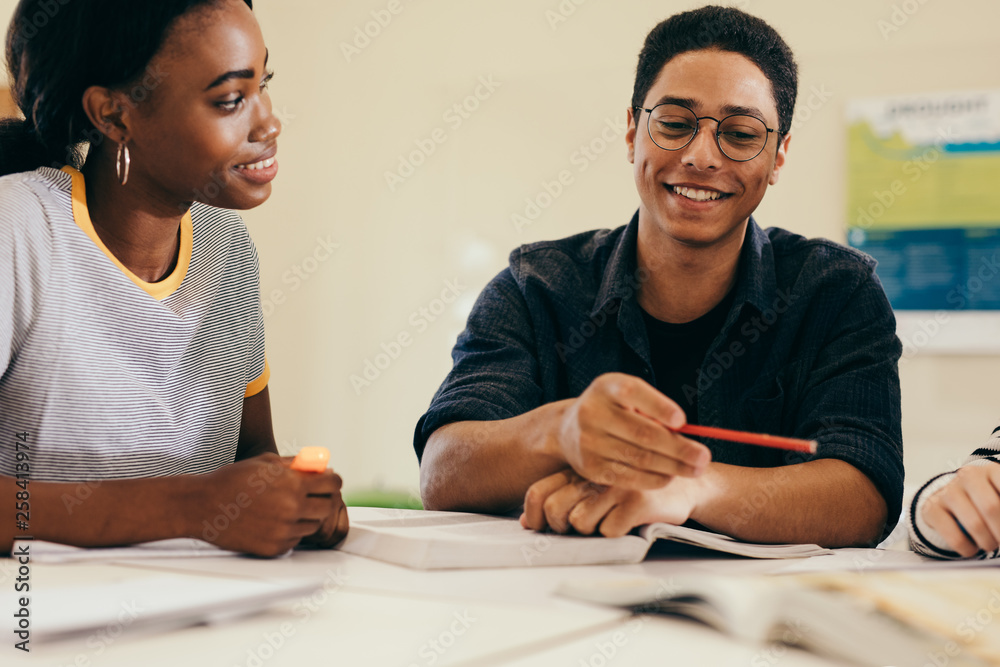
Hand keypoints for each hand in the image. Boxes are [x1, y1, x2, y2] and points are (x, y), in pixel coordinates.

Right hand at [197, 453, 345, 556]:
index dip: (331, 480)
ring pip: (313, 525)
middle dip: (321, 499)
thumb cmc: (233, 480)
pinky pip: (295, 540)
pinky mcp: (274, 548)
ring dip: (306, 517)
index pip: (334, 484)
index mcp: (294, 484)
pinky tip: (271, 521)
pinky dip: (289, 532)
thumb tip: (321, 466)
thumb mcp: (267, 462)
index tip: (326, 482)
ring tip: (283, 507)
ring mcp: (284, 531)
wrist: (202, 506)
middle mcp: (293, 509)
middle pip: (328, 507)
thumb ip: (298, 464)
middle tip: (309, 495)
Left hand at [520, 468, 698, 537]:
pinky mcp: (636, 501)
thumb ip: (562, 498)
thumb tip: (526, 523)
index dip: (532, 515)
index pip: (538, 491)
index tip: (539, 528)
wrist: (685, 485)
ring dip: (592, 530)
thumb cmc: (632, 490)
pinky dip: (616, 533)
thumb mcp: (595, 488)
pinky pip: (609, 531)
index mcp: (580, 468)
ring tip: (609, 519)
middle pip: (555, 509)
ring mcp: (615, 485)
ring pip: (580, 522)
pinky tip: (629, 521)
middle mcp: (595, 473)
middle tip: (578, 529)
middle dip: (562, 528)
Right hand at [552, 373, 709, 489]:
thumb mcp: (626, 395)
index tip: (682, 421)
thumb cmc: (611, 408)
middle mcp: (594, 414)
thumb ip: (652, 407)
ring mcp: (590, 443)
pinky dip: (654, 479)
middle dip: (679, 448)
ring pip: (640, 459)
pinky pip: (629, 477)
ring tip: (695, 469)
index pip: (634, 394)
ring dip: (673, 467)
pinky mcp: (591, 468)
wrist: (567, 430)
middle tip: (704, 457)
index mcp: (606, 388)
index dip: (660, 407)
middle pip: (643, 434)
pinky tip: (671, 477)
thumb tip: (685, 432)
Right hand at [923, 465, 999, 557]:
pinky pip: (956, 538)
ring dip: (988, 543)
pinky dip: (968, 549)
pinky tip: (971, 548)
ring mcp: (948, 492)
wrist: (948, 500)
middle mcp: (968, 477)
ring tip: (990, 544)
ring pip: (975, 525)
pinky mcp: (932, 509)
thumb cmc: (982, 501)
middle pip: (991, 508)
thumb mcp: (997, 496)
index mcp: (990, 471)